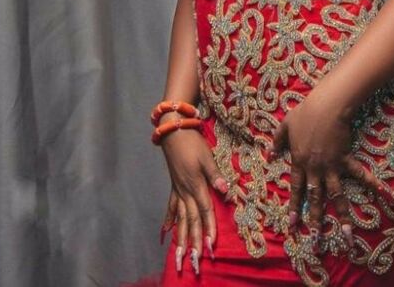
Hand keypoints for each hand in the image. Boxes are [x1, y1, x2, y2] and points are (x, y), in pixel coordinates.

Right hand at [159, 120, 229, 273]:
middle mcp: (185, 192)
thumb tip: (226, 192)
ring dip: (181, 238)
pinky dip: (169, 221)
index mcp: (196, 185)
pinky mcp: (174, 186)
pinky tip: (167, 233)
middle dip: (193, 242)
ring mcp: (178, 190)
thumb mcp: (207, 157)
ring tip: (180, 255)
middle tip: (195, 261)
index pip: (204, 212)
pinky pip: (171, 207)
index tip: (211, 247)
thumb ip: (215, 176)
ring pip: (179, 219)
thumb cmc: (193, 143)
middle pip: (190, 221)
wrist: (174, 132)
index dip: (209, 229)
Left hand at [269, 91, 385, 251]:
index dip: (294, 208)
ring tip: (347, 236)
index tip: (293, 227)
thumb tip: (269, 156)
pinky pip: (360, 174)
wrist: (327, 106)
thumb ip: (277, 142)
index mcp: (299, 162)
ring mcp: (331, 166)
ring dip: (342, 216)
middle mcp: (315, 169)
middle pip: (315, 199)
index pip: (296, 190)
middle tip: (317, 243)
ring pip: (336, 195)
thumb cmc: (305, 113)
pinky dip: (372, 184)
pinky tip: (386, 196)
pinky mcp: (345, 159)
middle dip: (316, 222)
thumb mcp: (286, 125)